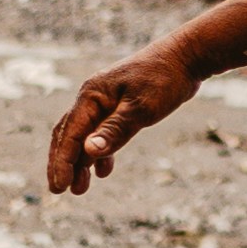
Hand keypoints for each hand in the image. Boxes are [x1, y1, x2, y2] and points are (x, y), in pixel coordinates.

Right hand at [49, 38, 202, 195]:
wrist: (186, 57)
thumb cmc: (164, 80)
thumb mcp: (141, 108)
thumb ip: (115, 130)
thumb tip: (88, 152)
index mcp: (92, 96)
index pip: (70, 134)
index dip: (62, 162)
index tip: (59, 187)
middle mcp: (92, 98)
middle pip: (68, 135)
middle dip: (63, 163)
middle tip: (59, 190)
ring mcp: (105, 101)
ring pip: (84, 135)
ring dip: (80, 162)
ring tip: (79, 189)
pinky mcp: (119, 106)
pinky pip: (101, 132)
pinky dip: (100, 151)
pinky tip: (103, 171)